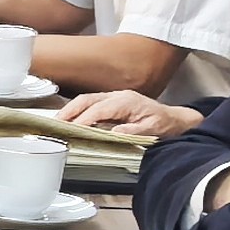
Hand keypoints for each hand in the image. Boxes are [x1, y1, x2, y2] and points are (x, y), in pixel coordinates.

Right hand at [63, 89, 201, 137]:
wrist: (174, 119)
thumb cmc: (163, 125)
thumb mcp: (152, 130)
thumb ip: (133, 131)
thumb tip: (114, 133)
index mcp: (127, 102)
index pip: (100, 109)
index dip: (84, 118)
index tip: (72, 129)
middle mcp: (119, 96)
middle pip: (88, 99)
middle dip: (69, 110)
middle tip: (56, 123)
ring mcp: (115, 97)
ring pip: (87, 99)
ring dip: (71, 110)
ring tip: (58, 122)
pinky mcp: (113, 102)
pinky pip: (91, 103)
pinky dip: (78, 110)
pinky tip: (71, 119)